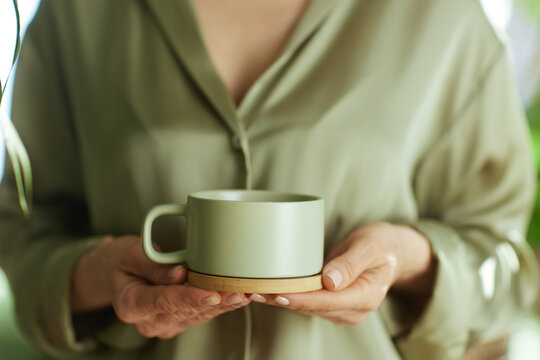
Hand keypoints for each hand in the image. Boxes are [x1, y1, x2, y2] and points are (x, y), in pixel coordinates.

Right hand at [70, 235, 250, 338]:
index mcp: (130, 304)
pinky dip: (221, 304)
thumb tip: (179, 273)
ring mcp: (164, 324)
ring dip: (224, 304)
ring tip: (245, 292)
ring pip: (199, 315)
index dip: (190, 298)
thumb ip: (154, 265)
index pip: (163, 301)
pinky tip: (239, 296)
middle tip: (240, 290)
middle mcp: (148, 321)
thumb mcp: (131, 254)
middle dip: (216, 301)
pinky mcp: (178, 321)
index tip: (212, 295)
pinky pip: (202, 314)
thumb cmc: (123, 261)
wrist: (117, 273)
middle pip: (186, 310)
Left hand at [250, 222, 435, 324]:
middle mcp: (353, 309)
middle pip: (312, 308)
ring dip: (279, 299)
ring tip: (252, 288)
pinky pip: (307, 302)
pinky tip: (267, 289)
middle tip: (252, 289)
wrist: (389, 251)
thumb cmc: (380, 244)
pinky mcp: (331, 304)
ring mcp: (341, 310)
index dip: (300, 299)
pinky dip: (287, 295)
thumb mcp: (370, 245)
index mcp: (366, 296)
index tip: (276, 293)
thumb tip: (330, 282)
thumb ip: (351, 263)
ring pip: (306, 307)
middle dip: (282, 300)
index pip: (327, 301)